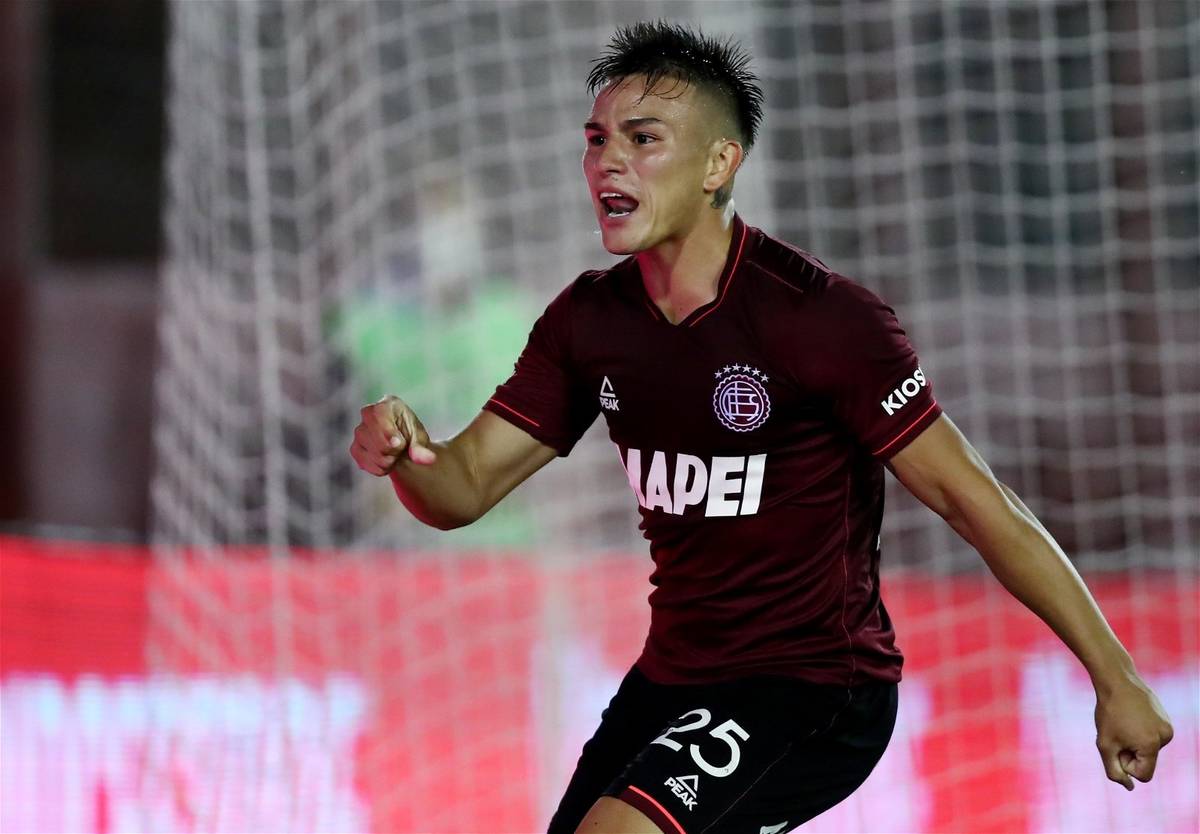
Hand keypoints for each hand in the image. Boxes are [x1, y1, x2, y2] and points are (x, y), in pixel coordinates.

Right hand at [350, 394, 436, 474]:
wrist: (402, 446)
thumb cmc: (411, 435)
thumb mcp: (420, 439)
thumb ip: (422, 448)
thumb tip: (427, 459)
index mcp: (386, 404)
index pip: (379, 415)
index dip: (388, 432)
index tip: (400, 444)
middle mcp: (368, 414)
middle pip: (377, 439)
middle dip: (393, 451)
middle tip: (401, 448)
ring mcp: (359, 431)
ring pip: (373, 453)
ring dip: (388, 461)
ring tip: (395, 454)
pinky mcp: (355, 448)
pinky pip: (365, 463)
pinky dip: (379, 468)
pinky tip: (386, 461)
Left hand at [1094, 672, 1172, 789]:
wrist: (1116, 681)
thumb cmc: (1108, 713)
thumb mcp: (1105, 745)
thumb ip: (1114, 771)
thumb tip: (1129, 787)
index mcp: (1152, 745)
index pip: (1143, 776)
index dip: (1126, 765)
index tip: (1116, 747)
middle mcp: (1165, 737)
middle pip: (1146, 761)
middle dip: (1130, 752)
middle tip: (1117, 731)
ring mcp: (1167, 726)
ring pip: (1148, 748)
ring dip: (1134, 741)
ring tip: (1123, 722)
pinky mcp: (1165, 718)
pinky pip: (1150, 735)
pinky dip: (1139, 731)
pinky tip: (1130, 716)